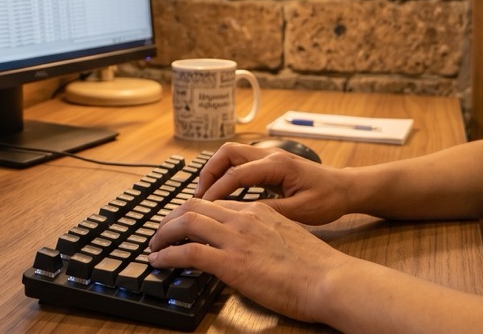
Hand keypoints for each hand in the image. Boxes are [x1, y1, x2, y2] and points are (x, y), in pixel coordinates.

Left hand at [148, 197, 346, 323]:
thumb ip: (266, 234)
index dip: (192, 212)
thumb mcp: (288, 237)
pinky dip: (167, 254)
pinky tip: (158, 261)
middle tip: (160, 232)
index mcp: (258, 211)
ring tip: (153, 246)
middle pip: (194, 206)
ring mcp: (236, 238)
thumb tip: (253, 245)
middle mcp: (243, 218)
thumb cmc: (317, 267)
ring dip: (163, 234)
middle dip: (171, 218)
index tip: (182, 222)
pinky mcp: (230, 262)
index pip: (215, 203)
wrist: (329, 279)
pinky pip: (187, 251)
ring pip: (185, 223)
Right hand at [195, 142, 351, 225]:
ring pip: (231, 154)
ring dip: (215, 171)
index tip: (203, 206)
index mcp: (277, 165)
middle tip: (197, 197)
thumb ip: (270, 211)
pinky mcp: (269, 163)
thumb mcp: (300, 211)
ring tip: (204, 195)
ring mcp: (269, 156)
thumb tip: (241, 215)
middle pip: (227, 153)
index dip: (217, 190)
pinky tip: (221, 193)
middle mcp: (270, 155)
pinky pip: (240, 162)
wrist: (346, 188)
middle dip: (208, 172)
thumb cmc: (328, 199)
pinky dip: (225, 173)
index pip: (236, 173)